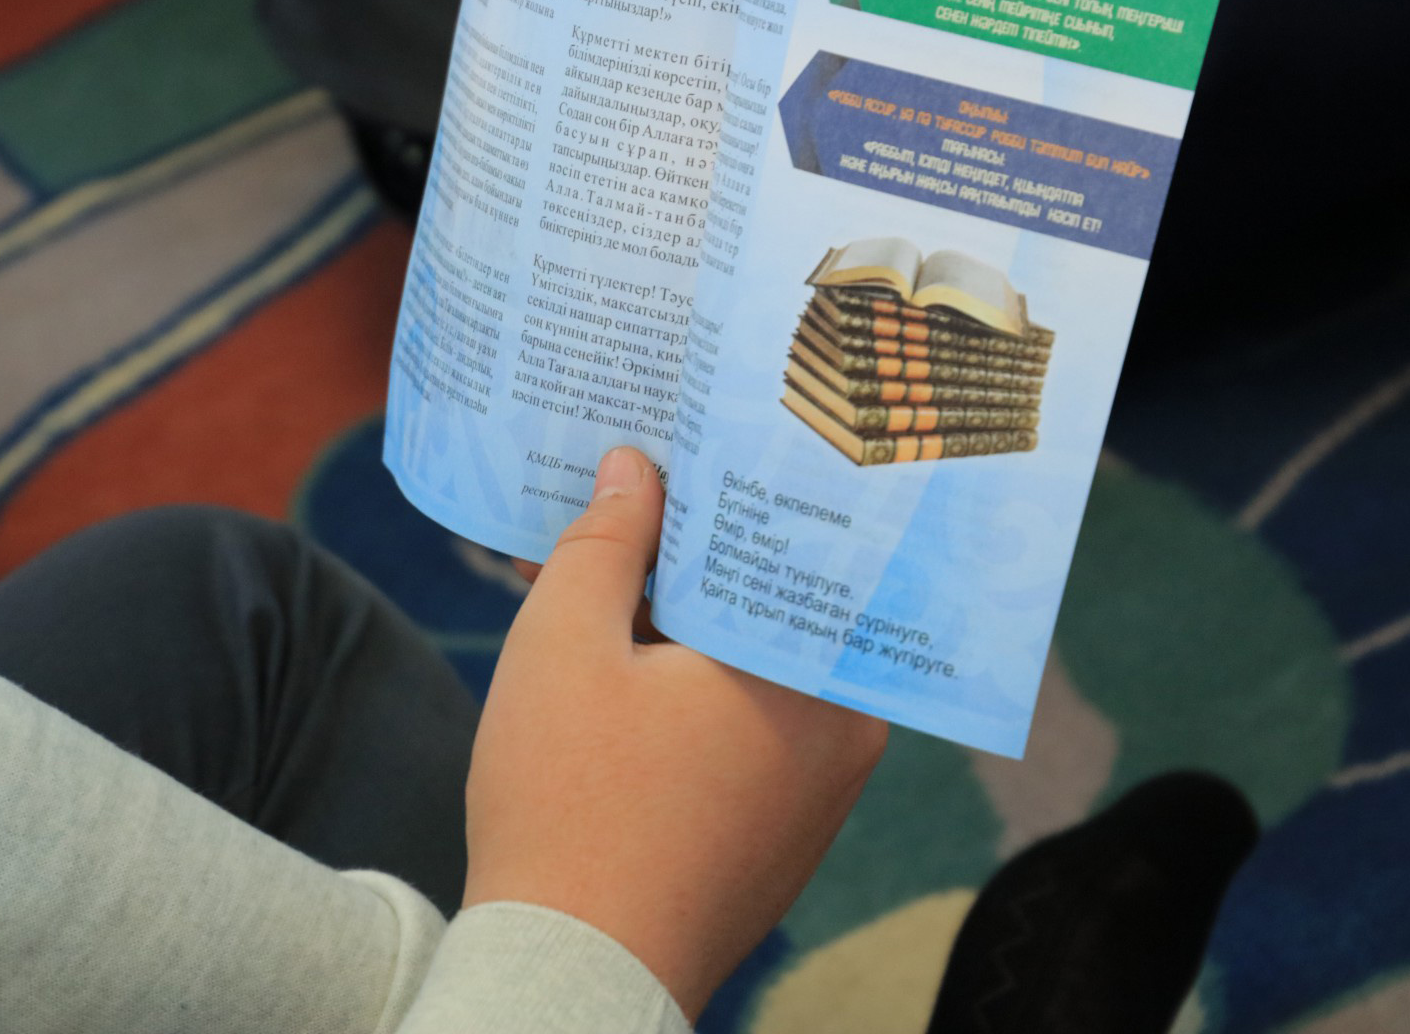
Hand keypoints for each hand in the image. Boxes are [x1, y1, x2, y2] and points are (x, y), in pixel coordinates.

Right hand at [463, 446, 886, 1018]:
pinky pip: (746, 730)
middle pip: (768, 603)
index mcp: (810, 671)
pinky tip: (614, 671)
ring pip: (752, 667)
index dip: (723, 480)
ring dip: (681, 623)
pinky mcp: (781, 839)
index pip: (784, 539)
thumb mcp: (565, 642)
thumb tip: (635, 469)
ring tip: (595, 576)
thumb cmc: (566, 801)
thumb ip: (606, 541)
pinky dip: (690, 692)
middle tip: (625, 490)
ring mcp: (819, 794)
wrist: (570, 976)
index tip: (681, 433)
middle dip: (689, 550)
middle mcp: (844, 730)